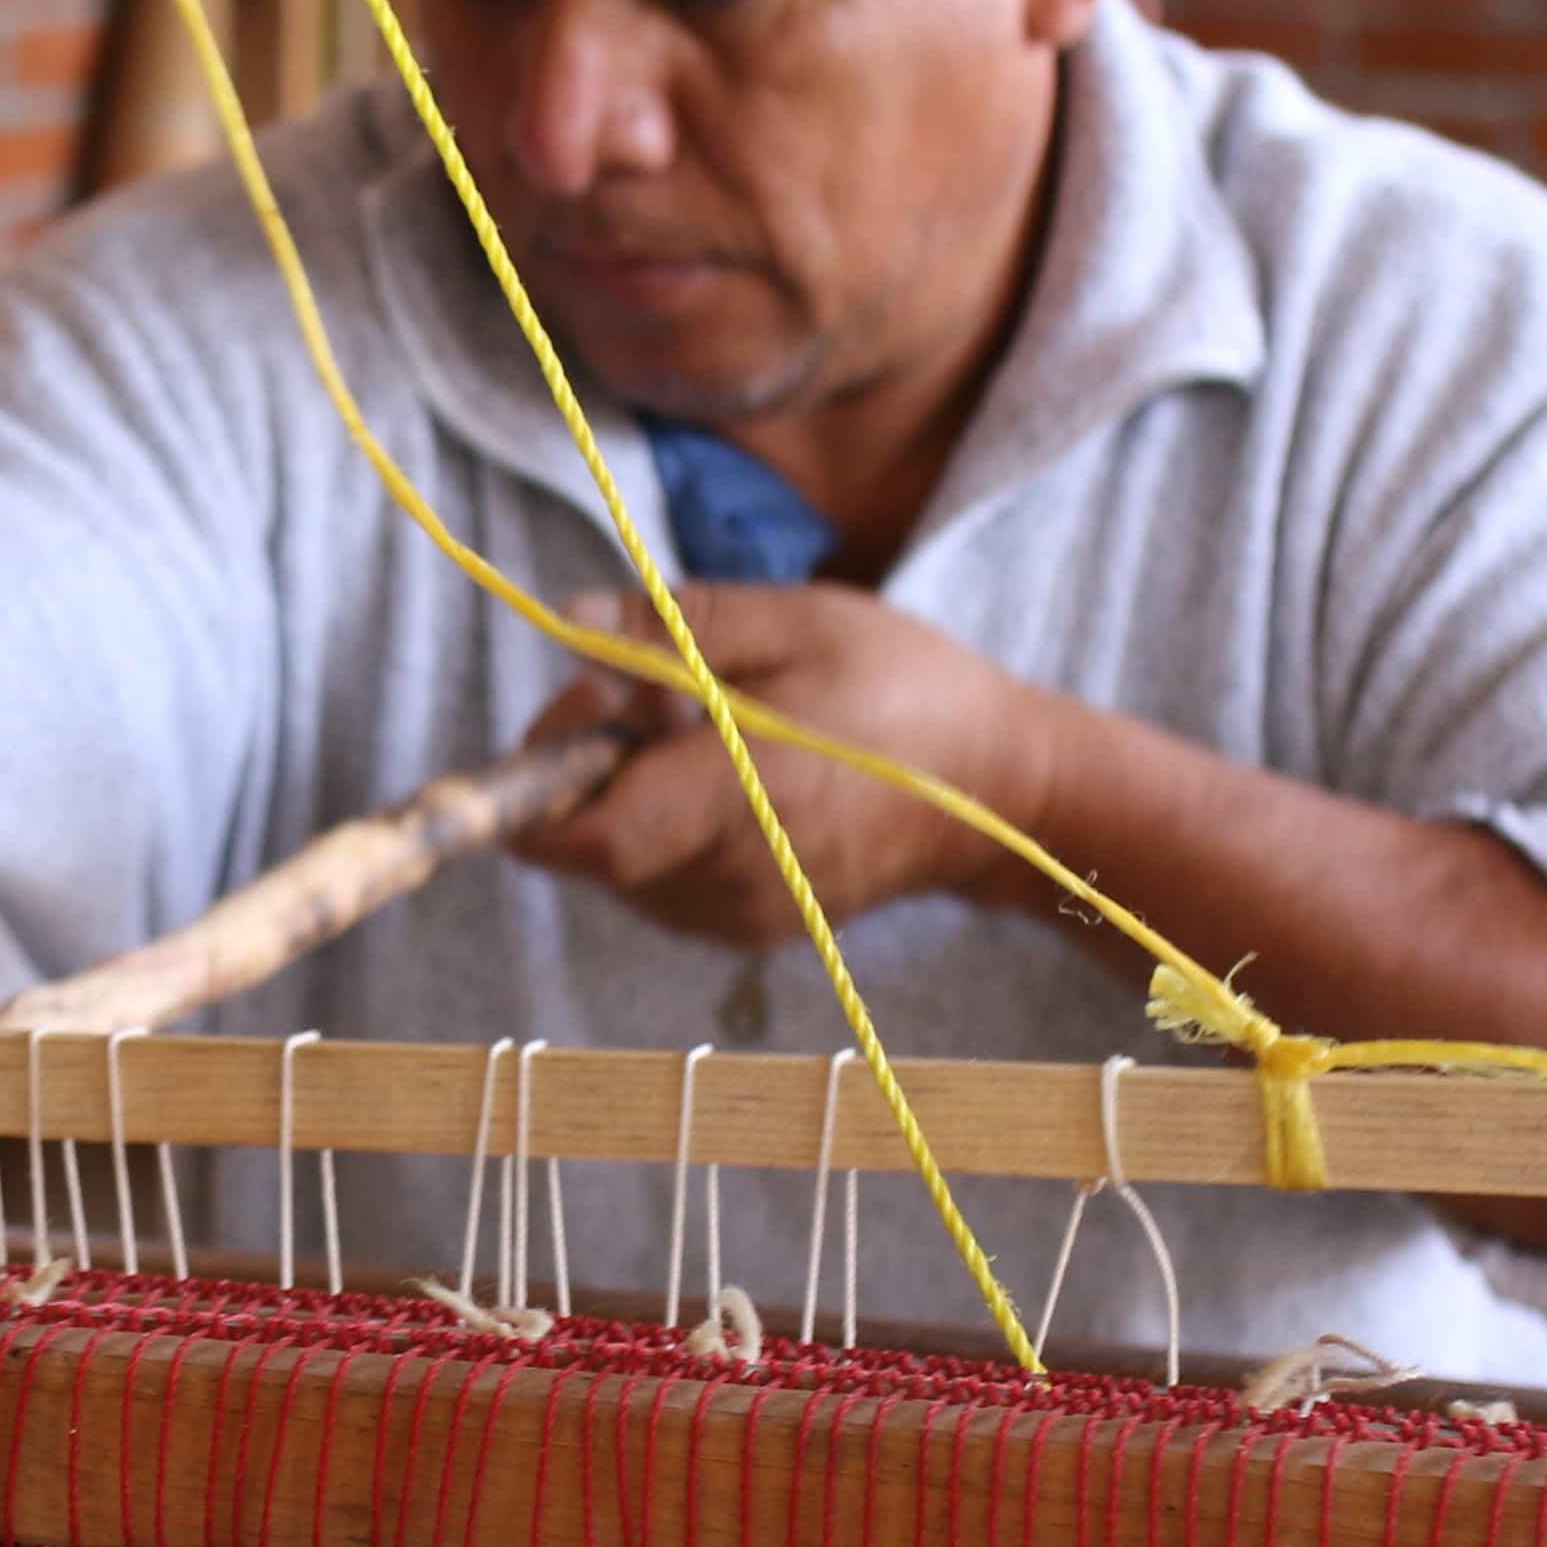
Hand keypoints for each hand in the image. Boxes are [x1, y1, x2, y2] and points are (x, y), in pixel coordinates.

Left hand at [509, 585, 1079, 949]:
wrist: (1002, 793)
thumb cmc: (907, 693)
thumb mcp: (800, 623)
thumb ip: (676, 626)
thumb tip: (572, 618)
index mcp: (738, 797)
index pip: (581, 834)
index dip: (544, 775)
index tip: (587, 700)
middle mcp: (729, 878)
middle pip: (590, 846)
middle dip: (593, 766)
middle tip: (656, 692)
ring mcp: (739, 916)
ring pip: (621, 866)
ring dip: (631, 798)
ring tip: (707, 734)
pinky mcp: (750, 928)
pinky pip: (663, 882)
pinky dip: (667, 828)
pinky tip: (729, 779)